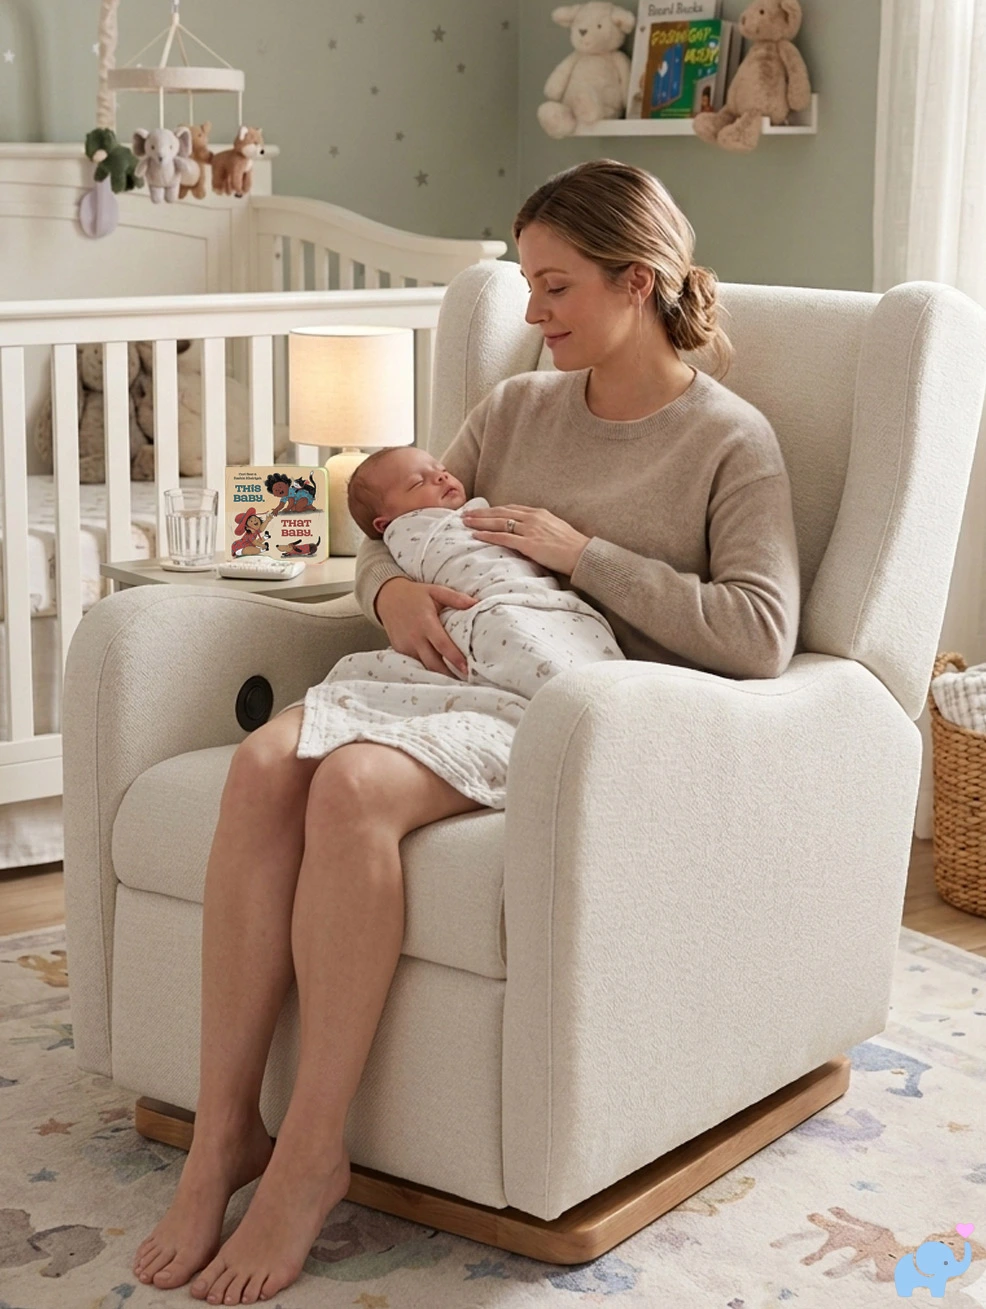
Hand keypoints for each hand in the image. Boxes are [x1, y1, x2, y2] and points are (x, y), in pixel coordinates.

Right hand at [375, 577, 476, 679]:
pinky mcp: (400, 650)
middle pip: (433, 663)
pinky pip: (416, 662)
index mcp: (426, 623)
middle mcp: (414, 637)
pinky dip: (428, 667)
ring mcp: (406, 646)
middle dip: (449, 674)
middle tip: (466, 680)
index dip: (454, 658)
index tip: (467, 669)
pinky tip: (440, 671)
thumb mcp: (435, 591)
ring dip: (440, 673)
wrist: (387, 597)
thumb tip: (476, 603)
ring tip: (456, 678)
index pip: (442, 645)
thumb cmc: (414, 594)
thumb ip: (455, 598)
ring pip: (425, 665)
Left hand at [461, 505, 589, 575]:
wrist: (583, 554)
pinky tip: (476, 535)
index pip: (511, 508)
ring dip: (479, 522)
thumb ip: (541, 529)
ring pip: (498, 522)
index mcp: (539, 513)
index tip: (482, 511)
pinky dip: (488, 535)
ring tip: (465, 522)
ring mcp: (530, 530)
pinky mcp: (528, 543)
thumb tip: (531, 535)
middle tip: (465, 514)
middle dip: (481, 513)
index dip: (494, 509)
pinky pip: (503, 538)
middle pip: (500, 512)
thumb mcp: (556, 530)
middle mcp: (532, 518)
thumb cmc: (573, 546)